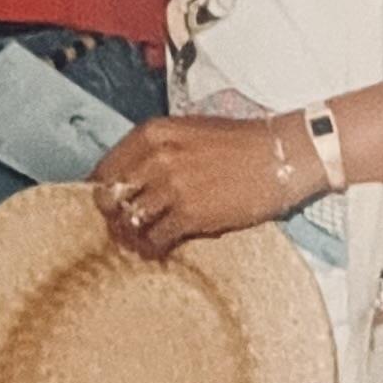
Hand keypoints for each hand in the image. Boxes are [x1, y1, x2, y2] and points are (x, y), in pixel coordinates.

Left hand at [92, 114, 320, 258]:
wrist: (281, 156)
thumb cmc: (238, 143)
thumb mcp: (188, 132)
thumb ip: (156, 151)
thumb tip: (129, 179)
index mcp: (152, 133)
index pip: (105, 167)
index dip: (101, 190)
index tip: (107, 204)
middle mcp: (156, 157)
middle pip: (110, 196)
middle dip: (111, 215)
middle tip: (120, 226)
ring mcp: (172, 186)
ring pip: (129, 220)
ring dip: (130, 236)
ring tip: (139, 243)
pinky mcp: (191, 213)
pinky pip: (156, 238)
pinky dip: (153, 248)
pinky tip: (160, 250)